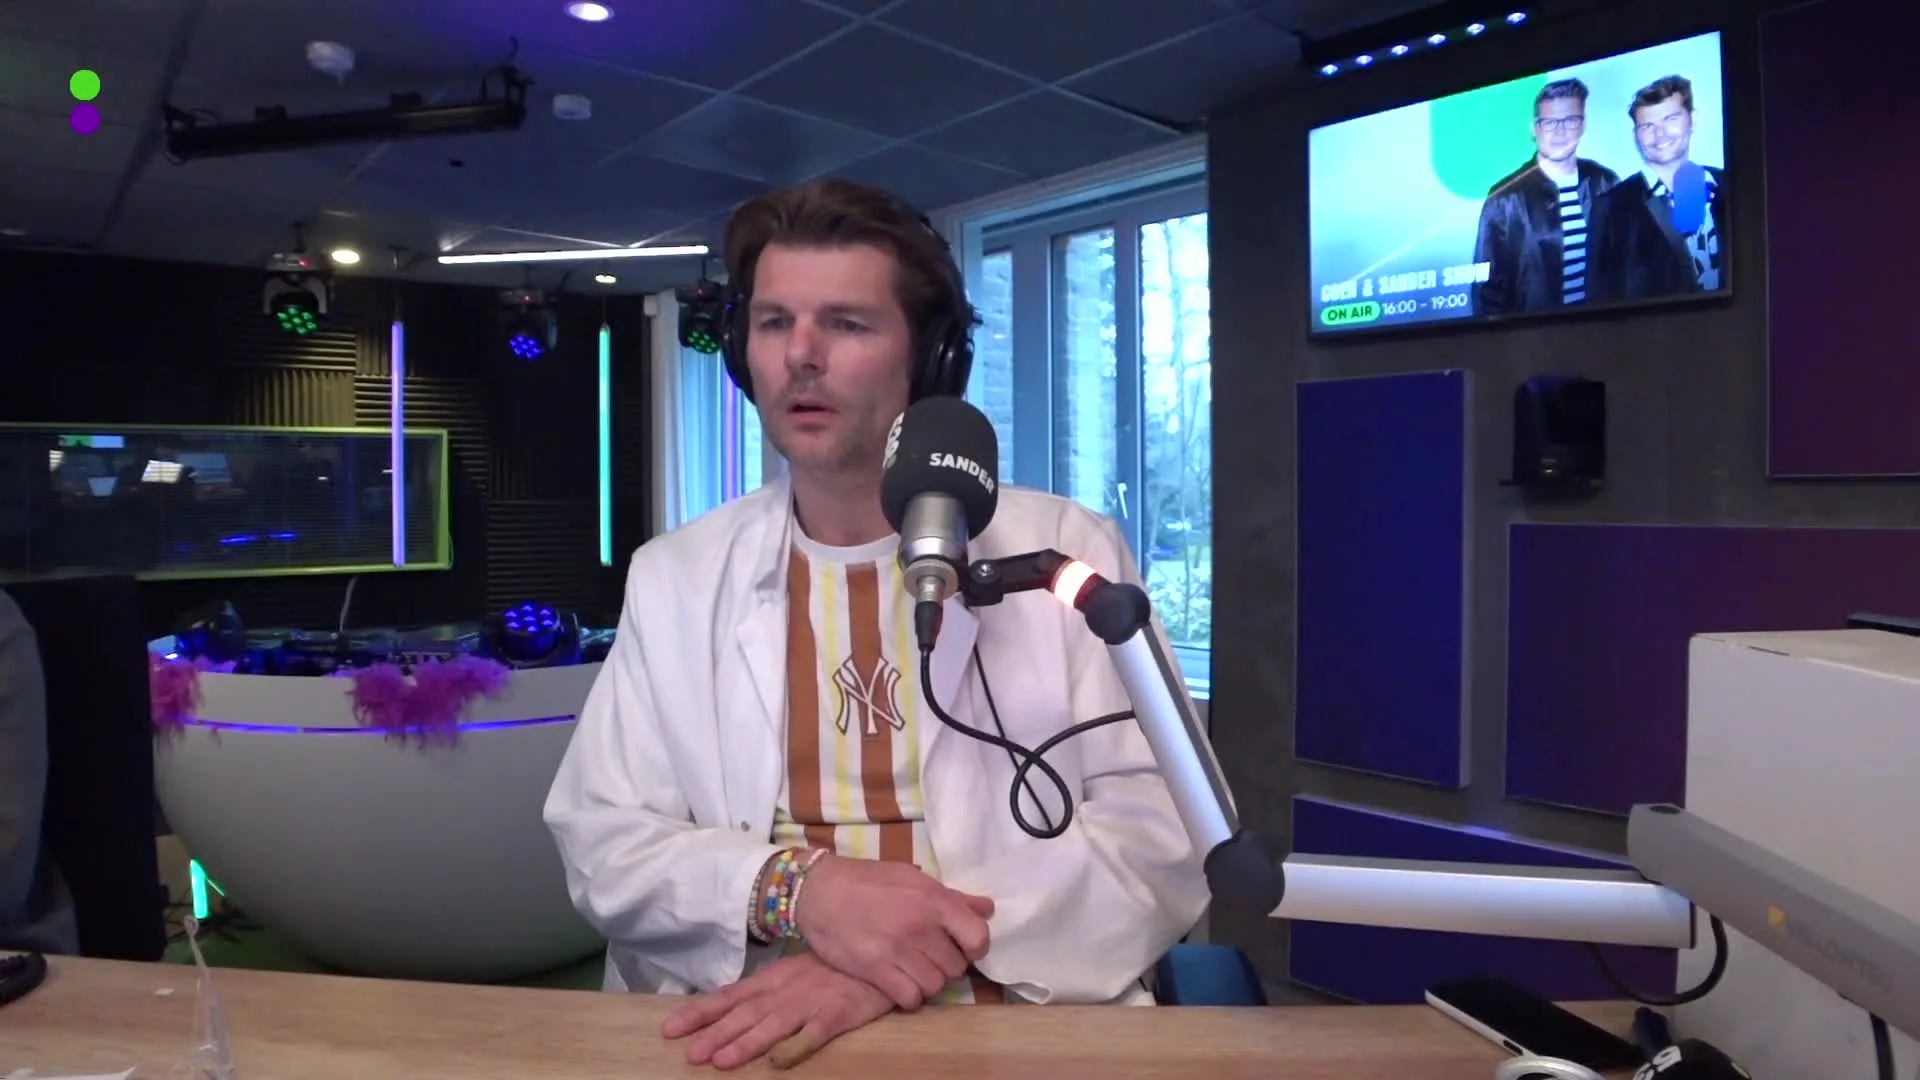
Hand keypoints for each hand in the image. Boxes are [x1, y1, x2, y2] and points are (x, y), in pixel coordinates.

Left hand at [661, 952, 892, 1069]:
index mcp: (774, 978)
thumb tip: (733, 1009)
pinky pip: (815, 1033)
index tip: (670, 1028)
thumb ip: (767, 990)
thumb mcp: (796, 971)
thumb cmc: (836, 965)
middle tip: (690, 1055)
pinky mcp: (840, 1014)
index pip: (730, 996)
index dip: (700, 1012)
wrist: (883, 951)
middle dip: (715, 1034)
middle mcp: (786, 990)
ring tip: (721, 1061)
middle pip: (745, 1014)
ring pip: (773, 1025)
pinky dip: (796, 1047)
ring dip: (746, 1043)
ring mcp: (812, 1001)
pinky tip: (777, 1062)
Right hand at [793, 854, 993, 1009]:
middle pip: (956, 967)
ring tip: (913, 970)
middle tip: (929, 957)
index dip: (974, 946)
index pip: (978, 937)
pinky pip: (910, 999)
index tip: (961, 945)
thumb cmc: (867, 881)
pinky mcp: (875, 970)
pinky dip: (908, 996)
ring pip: (935, 986)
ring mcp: (897, 949)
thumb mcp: (911, 878)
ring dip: (927, 982)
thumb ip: (951, 897)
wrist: (817, 890)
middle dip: (946, 965)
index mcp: (933, 899)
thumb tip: (988, 908)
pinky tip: (898, 982)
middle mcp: (919, 925)